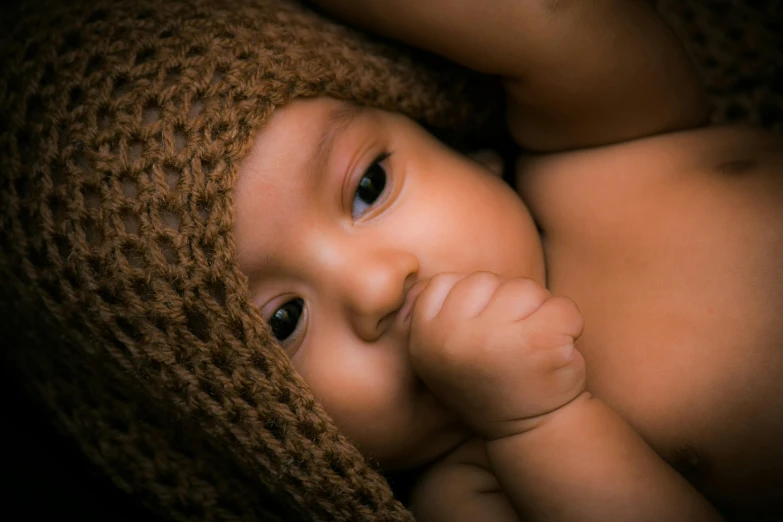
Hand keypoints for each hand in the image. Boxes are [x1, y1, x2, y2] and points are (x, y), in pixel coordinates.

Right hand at [408, 272, 585, 439]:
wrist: (528, 431)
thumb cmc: (486, 378)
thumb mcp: (440, 351)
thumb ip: (433, 312)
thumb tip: (413, 269)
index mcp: (425, 338)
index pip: (445, 282)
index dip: (468, 302)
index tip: (479, 335)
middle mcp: (454, 338)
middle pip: (487, 280)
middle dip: (504, 303)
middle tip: (508, 344)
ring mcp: (495, 339)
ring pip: (526, 288)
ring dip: (537, 313)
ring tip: (530, 347)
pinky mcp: (538, 344)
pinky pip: (562, 306)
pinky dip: (569, 325)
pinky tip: (556, 352)